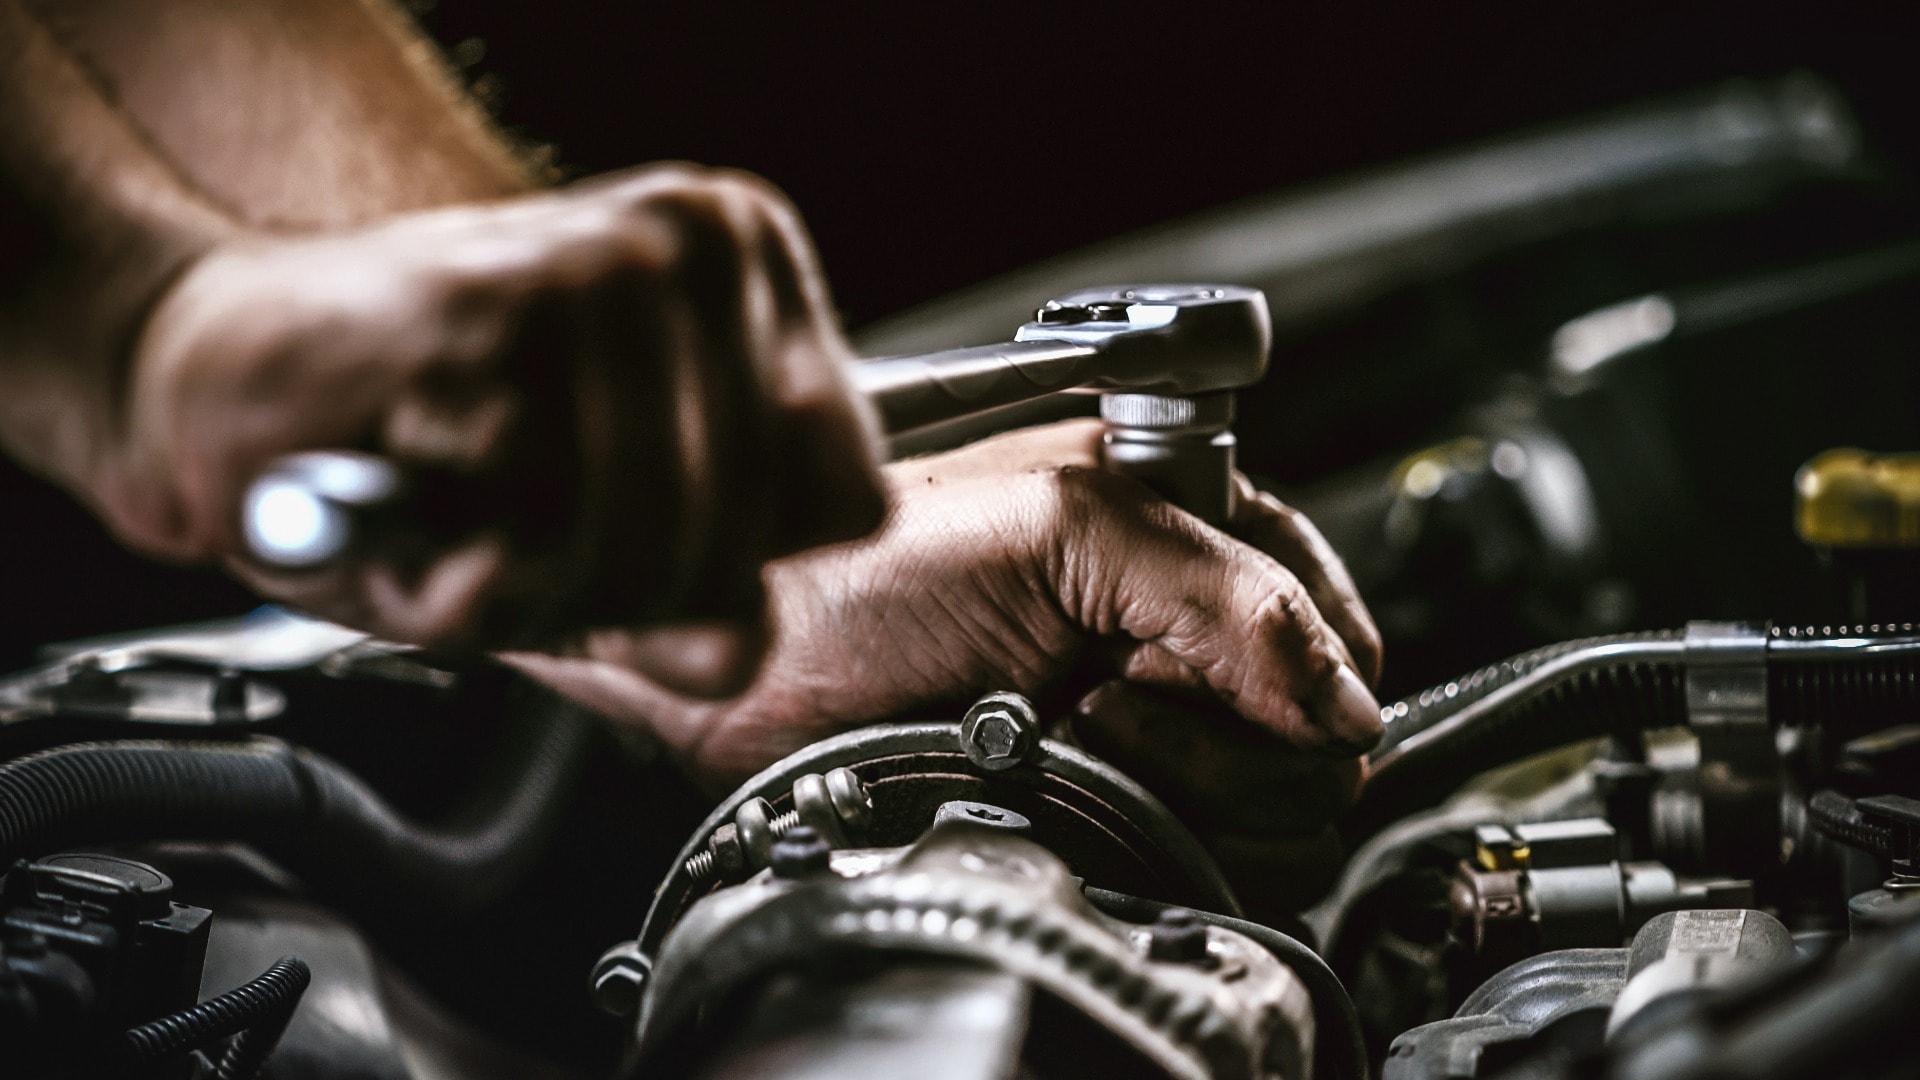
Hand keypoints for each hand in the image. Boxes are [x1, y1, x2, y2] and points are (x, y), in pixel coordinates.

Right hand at [99, 165, 885, 691]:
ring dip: (535, 584)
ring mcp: (609, 264)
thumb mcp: (593, 554)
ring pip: (654, 542)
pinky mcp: (503, 302)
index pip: (850, 495)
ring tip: (464, 511)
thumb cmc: (425, 454)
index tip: (643, 547)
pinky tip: (418, 488)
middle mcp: (697, 242)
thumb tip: (734, 647)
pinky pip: (544, 529)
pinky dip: (461, 567)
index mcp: (751, 270)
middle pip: (750, 540)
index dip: (738, 567)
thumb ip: (691, 613)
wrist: (227, 386)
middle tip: (522, 537)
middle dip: (626, 594)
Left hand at [510, 419, 1383, 897]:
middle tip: (1113, 698)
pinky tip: (1063, 783)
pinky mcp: (1103, 799)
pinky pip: (1193, 854)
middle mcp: (1175, 627)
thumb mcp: (1061, 529)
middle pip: (1311, 729)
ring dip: (1176, 785)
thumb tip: (1343, 699)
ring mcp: (1143, 721)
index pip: (1330, 617)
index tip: (1205, 676)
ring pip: (1264, 806)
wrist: (750, 660)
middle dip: (1223, 733)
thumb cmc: (863, 564)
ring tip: (1073, 733)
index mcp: (1188, 529)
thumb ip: (1224, 593)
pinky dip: (1143, 833)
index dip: (1298, 666)